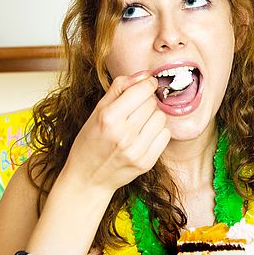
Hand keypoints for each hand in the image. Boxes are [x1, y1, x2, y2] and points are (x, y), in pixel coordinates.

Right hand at [62, 71, 170, 193]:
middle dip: (147, 101)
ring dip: (153, 117)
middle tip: (137, 109)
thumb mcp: (97, 111)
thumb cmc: (90, 141)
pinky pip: (165, 135)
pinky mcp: (147, 162)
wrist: (88, 178)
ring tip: (140, 123)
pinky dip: (158, 132)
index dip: (147, 84)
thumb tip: (143, 75)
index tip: (147, 84)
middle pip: (152, 103)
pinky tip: (145, 136)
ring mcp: (136, 150)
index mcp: (108, 118)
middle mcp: (123, 134)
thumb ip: (119, 89)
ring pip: (161, 118)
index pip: (142, 90)